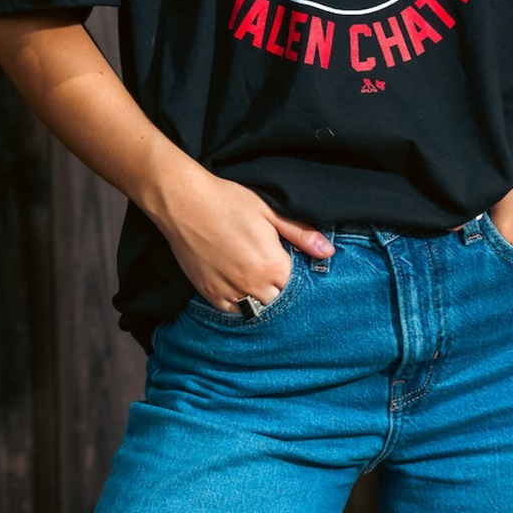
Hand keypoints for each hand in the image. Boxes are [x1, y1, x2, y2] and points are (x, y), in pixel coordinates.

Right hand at [156, 169, 333, 312]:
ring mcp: (229, 291)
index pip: (297, 284)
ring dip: (262, 298)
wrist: (185, 202)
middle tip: (275, 271)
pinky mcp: (209, 293)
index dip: (297, 275)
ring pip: (256, 309)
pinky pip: (232, 311)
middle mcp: (252, 283)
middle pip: (278, 300)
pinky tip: (241, 288)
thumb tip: (328, 251)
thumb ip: (299, 234)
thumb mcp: (268, 212)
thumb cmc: (228, 201)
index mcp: (272, 263)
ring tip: (260, 280)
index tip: (293, 264)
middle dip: (281, 288)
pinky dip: (240, 304)